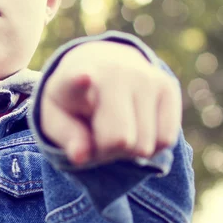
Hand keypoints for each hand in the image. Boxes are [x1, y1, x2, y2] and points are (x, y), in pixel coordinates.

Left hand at [40, 41, 181, 165]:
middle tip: (97, 133)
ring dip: (129, 150)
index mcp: (74, 78)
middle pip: (121, 142)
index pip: (77, 82)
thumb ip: (66, 138)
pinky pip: (166, 140)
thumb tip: (81, 157)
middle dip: (108, 151)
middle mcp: (115, 73)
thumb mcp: (55, 118)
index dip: (79, 81)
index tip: (84, 77)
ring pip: (145, 146)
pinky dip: (150, 145)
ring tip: (115, 126)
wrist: (99, 66)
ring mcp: (146, 77)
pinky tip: (136, 126)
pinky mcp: (167, 86)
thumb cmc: (74, 102)